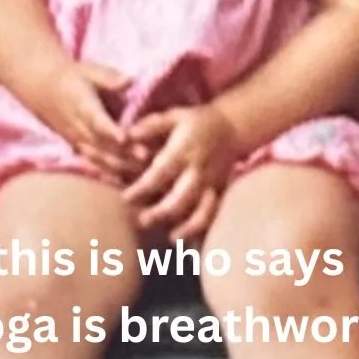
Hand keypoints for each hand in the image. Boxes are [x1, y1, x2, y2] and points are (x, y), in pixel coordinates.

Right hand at [39, 60, 140, 184]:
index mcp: (83, 105)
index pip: (97, 120)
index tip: (124, 137)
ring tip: (143, 171)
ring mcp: (78, 140)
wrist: (43, 89)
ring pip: (98, 157)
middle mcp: (79, 127)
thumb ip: (109, 78)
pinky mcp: (78, 148)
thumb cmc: (74, 77)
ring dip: (119, 166)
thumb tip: (128, 81)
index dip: (110, 130)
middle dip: (123, 153)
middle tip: (146, 157)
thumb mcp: (90, 71)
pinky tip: (125, 183)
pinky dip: (108, 173)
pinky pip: (93, 163)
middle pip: (102, 143)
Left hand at [122, 103, 237, 242]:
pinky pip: (214, 214)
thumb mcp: (173, 116)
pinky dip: (204, 229)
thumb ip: (150, 126)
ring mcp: (212, 183)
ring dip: (188, 226)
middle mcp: (199, 169)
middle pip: (182, 196)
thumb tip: (126, 136)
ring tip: (172, 238)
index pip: (161, 172)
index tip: (126, 198)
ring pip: (203, 209)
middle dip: (162, 212)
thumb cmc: (195, 122)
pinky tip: (190, 243)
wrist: (231, 127)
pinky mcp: (220, 192)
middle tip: (142, 221)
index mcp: (184, 150)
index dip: (143, 187)